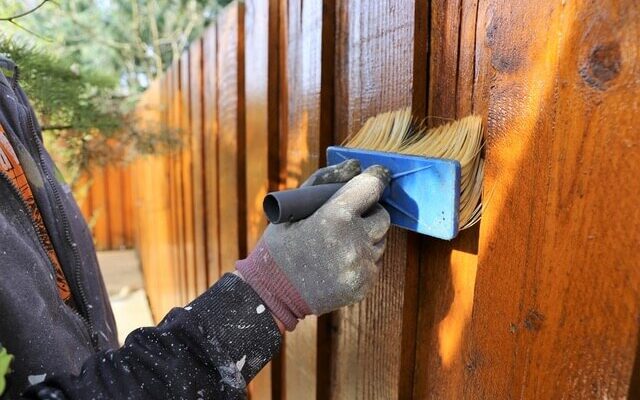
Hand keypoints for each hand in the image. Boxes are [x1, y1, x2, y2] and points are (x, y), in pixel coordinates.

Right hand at [236, 161, 390, 330]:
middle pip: (383, 216)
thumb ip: (326, 181)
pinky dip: (362, 259)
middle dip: (369, 212)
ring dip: (366, 237)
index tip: (375, 176)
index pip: (372, 187)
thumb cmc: (281, 244)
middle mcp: (354, 241)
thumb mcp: (294, 207)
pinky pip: (374, 263)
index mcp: (336, 217)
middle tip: (348, 217)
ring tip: (337, 244)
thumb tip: (356, 166)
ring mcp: (361, 266)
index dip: (374, 179)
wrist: (272, 292)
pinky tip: (338, 262)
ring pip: (380, 241)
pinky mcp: (363, 285)